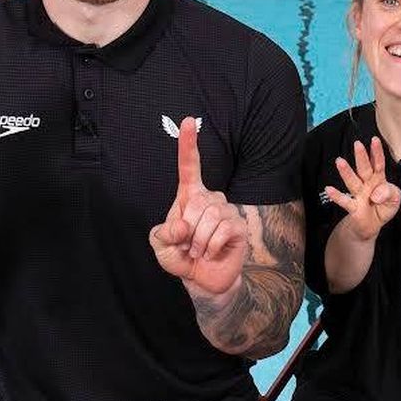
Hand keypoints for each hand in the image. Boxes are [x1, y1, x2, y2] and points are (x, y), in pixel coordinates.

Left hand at [149, 117, 247, 294]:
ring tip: (199, 251)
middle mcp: (211, 198)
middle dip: (186, 230)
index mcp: (190, 196)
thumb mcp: (161, 246)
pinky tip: (212, 253)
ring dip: (198, 241)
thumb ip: (162, 234)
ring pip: (209, 218)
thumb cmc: (182, 257)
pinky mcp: (239, 226)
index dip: (188, 143)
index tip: (187, 121)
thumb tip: (183, 225)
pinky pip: (222, 231)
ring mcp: (227, 211)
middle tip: (187, 245)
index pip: (189, 166)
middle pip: (195, 203)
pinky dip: (211, 247)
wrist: (204, 280)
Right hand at [324, 137, 400, 240]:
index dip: (377, 152)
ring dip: (346, 172)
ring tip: (340, 161)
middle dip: (361, 157)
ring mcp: (359, 194)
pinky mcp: (354, 207)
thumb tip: (376, 194)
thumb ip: (391, 193)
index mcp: (379, 179)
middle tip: (357, 144)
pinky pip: (345, 201)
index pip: (379, 164)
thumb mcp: (395, 199)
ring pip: (353, 182)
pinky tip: (329, 189)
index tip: (375, 140)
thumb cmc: (383, 207)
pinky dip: (337, 196)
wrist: (372, 225)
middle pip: (364, 169)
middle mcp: (367, 184)